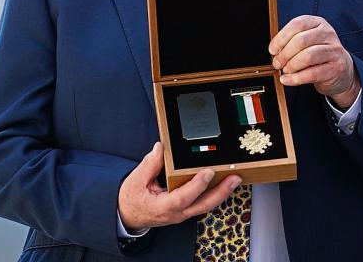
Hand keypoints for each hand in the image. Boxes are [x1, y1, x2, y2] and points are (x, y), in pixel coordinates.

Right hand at [117, 142, 241, 231]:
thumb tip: (161, 147)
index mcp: (162, 206)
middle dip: (221, 192)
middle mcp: (176, 213)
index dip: (197, 185)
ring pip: (205, 205)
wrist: (128, 215)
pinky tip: (223, 184)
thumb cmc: (131, 199)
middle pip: (202, 205)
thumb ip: (149, 164)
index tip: (208, 172)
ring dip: (221, 193)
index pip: (183, 197)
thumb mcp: (136, 180)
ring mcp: (182, 213)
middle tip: (234, 178)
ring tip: (234, 179)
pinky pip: (202, 203)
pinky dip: (215, 194)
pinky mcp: (185, 210)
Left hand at [268, 15, 360, 107]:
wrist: (342, 71)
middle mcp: (328, 34)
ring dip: (291, 66)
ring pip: (307, 56)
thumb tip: (274, 50)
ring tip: (285, 71)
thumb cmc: (319, 54)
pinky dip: (296, 78)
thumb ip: (292, 41)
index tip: (272, 49)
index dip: (281, 37)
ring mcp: (334, 51)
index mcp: (318, 23)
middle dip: (284, 54)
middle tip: (277, 63)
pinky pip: (312, 73)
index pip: (297, 24)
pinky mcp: (336, 68)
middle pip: (301, 41)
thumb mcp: (308, 41)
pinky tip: (288, 79)